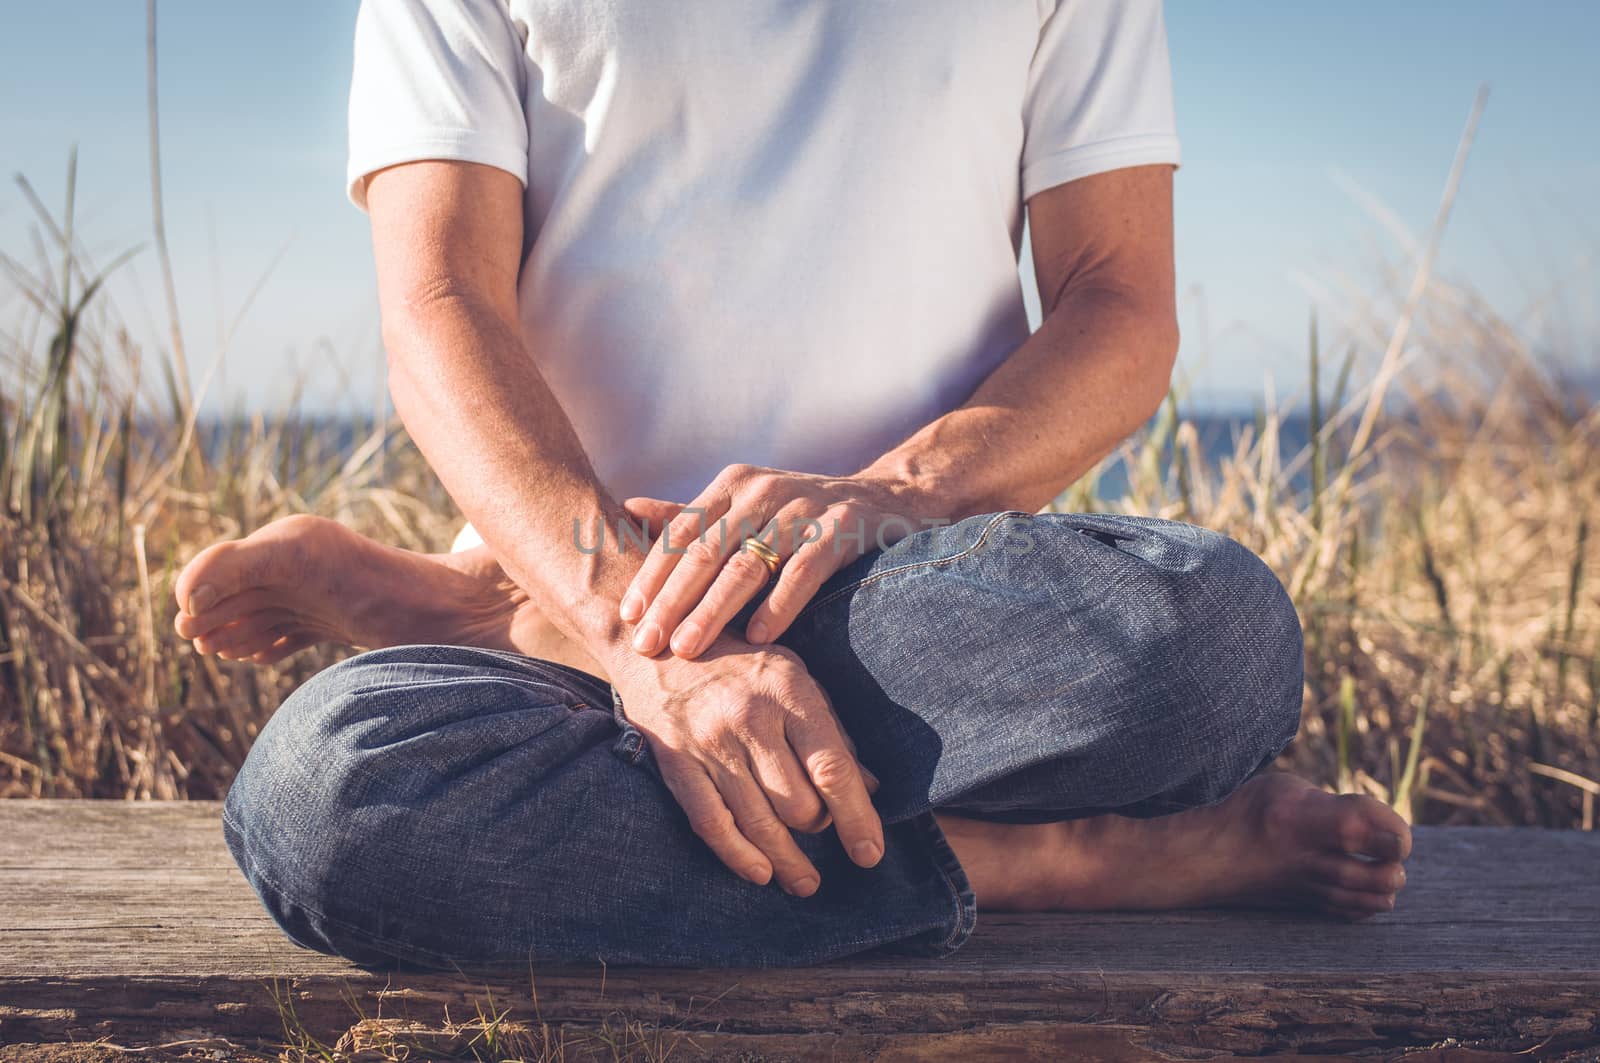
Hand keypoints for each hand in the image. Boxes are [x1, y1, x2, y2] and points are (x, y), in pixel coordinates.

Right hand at [605, 636, 882, 894]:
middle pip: (796, 802)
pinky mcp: (674, 760)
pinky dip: (737, 855)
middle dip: (818, 827)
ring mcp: (707, 742)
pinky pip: (710, 822)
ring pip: (756, 820)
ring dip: (785, 860)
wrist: (659, 638)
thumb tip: (870, 788)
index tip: (870, 852)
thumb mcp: (795, 677)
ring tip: (804, 883)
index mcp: (788, 691)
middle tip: (823, 832)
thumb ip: (833, 731)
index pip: (831, 768)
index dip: (856, 817)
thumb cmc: (740, 661)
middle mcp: (748, 717)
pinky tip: (759, 873)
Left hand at [618, 464, 930, 658]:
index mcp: (733, 485)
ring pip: (748, 564)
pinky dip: (780, 604)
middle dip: (672, 601)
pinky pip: (805, 570)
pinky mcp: (843, 528)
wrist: (884, 498)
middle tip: (647, 644)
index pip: (680, 533)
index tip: (628, 617)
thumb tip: (627, 511)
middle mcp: (764, 491)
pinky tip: (758, 638)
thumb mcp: (744, 508)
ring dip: (714, 610)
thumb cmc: (799, 514)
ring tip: (688, 648)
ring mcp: (805, 508)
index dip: (651, 575)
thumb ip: (690, 517)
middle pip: (706, 551)